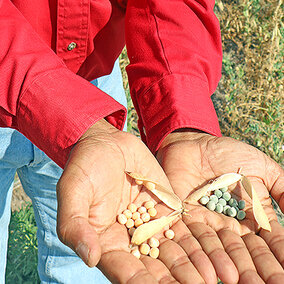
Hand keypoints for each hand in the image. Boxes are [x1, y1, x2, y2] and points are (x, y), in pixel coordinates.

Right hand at [56, 120, 216, 282]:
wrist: (106, 144)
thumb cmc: (84, 167)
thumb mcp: (73, 192)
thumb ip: (75, 225)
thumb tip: (90, 258)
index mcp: (106, 242)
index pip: (124, 270)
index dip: (142, 283)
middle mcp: (131, 239)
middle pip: (154, 266)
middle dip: (173, 280)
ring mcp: (151, 224)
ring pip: (173, 251)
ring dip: (191, 266)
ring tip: (211, 279)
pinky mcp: (167, 208)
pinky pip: (184, 227)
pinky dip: (198, 241)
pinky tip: (213, 252)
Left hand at [157, 129, 283, 283]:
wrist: (194, 143)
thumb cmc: (228, 153)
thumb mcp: (262, 169)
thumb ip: (282, 190)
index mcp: (251, 214)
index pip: (268, 240)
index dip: (277, 257)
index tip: (283, 276)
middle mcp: (230, 223)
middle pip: (245, 250)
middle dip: (257, 269)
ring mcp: (208, 221)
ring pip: (221, 248)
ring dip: (231, 266)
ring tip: (240, 283)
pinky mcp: (185, 217)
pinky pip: (194, 237)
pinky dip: (202, 254)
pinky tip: (210, 271)